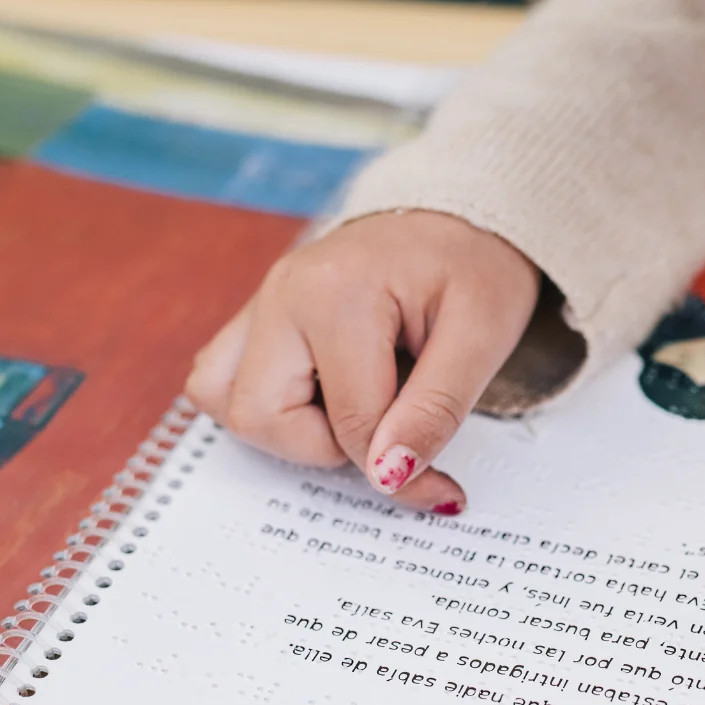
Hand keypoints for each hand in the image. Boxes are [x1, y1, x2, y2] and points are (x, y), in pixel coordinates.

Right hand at [185, 211, 539, 514]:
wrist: (458, 215)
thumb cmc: (474, 266)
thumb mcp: (482, 334)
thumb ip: (437, 409)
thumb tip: (391, 476)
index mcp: (337, 292)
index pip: (348, 424)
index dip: (398, 471)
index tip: (439, 489)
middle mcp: (282, 293)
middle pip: (260, 417)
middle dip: (328, 447)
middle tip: (388, 425)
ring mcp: (261, 300)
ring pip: (223, 399)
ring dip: (284, 427)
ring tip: (348, 407)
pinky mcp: (257, 314)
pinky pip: (222, 377)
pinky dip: (264, 403)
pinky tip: (321, 395)